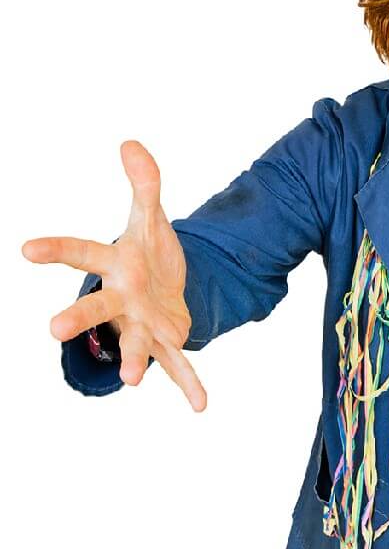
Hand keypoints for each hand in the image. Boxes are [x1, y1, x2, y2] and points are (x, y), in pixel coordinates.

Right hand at [23, 140, 206, 411]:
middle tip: (54, 329)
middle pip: (96, 308)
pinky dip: (189, 385)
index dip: (55, 249)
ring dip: (133, 360)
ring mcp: (142, 324)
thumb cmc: (148, 253)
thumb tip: (131, 143)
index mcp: (114, 265)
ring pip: (134, 343)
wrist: (165, 289)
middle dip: (78, 318)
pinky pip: (179, 366)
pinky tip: (202, 405)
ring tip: (131, 378)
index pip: (81, 253)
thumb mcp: (150, 217)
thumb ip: (145, 184)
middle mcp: (121, 299)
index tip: (26, 248)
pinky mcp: (167, 341)